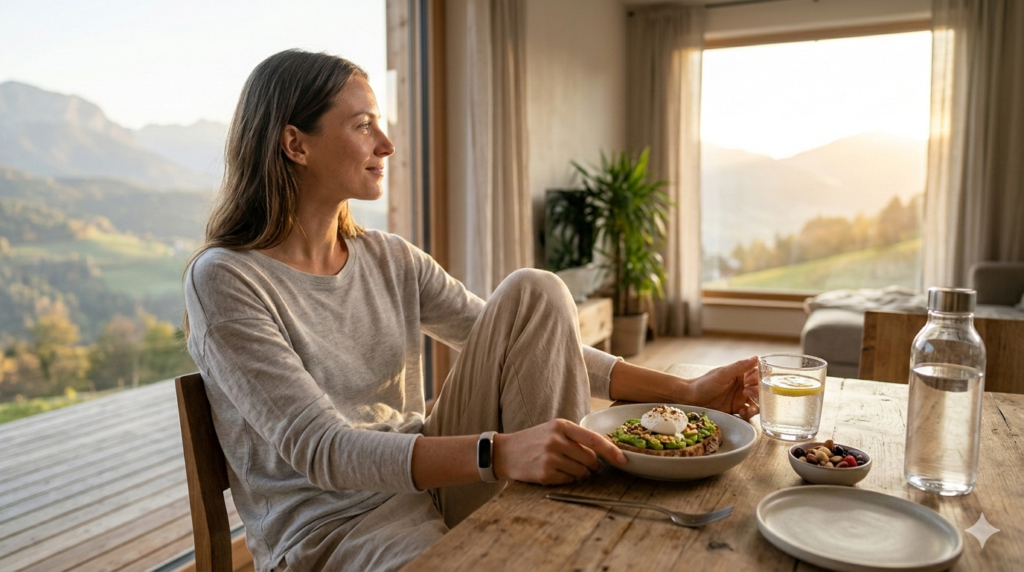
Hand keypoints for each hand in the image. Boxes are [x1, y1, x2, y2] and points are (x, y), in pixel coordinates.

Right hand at [492, 419, 626, 484]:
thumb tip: (602, 453)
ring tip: (562, 467)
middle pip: (590, 459)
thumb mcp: (553, 430)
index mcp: (561, 426)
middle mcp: (556, 440)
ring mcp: (550, 457)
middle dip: (592, 466)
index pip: (593, 439)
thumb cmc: (533, 441)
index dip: (611, 451)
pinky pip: (568, 481)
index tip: (623, 459)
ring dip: (578, 474)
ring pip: (581, 472)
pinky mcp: (545, 473)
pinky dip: (565, 479)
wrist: (504, 452)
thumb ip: (575, 438)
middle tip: (584, 466)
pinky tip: (553, 472)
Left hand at [685, 356, 759, 420]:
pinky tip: (743, 412)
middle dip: (759, 393)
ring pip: (757, 402)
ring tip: (752, 408)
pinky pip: (748, 412)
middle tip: (748, 393)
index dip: (760, 378)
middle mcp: (743, 386)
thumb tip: (756, 357)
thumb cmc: (705, 383)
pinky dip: (749, 414)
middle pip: (760, 390)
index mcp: (741, 374)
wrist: (691, 399)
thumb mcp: (722, 374)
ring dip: (757, 406)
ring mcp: (740, 398)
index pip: (758, 375)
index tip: (752, 381)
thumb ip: (739, 367)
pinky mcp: (736, 409)